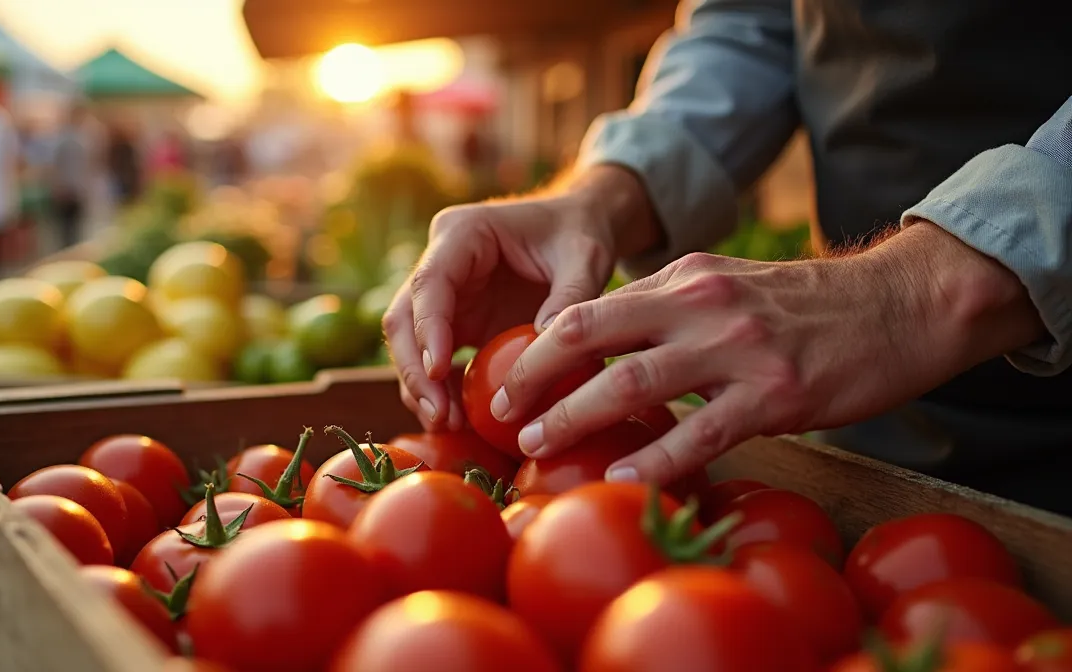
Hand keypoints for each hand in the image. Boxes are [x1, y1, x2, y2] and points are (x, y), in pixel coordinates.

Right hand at [383, 166, 660, 430]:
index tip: (440, 370)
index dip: (429, 327)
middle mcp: (441, 261)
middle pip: (405, 317)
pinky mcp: (456, 322)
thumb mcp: (586, 258)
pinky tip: (457, 421)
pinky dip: (440, 390)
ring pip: (409, 342)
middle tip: (439, 415)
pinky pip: (434, 359)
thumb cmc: (580, 233)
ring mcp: (444, 295)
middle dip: (416, 369)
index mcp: (462, 232)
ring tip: (445, 425)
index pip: (430, 282)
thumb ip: (570, 298)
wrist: (579, 225)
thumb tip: (544, 349)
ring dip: (420, 386)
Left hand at [490, 223, 1044, 485]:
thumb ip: (669, 311)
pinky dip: (657, 458)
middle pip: (591, 334)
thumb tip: (608, 351)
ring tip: (537, 445)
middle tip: (499, 411)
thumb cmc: (807, 306)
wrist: (899, 303)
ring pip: (633, 383)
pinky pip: (701, 431)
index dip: (538, 346)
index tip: (504, 378)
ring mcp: (737, 348)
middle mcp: (700, 304)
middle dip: (535, 375)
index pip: (589, 309)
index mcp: (682, 277)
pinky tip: (624, 478)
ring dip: (575, 416)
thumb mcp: (728, 286)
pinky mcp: (775, 393)